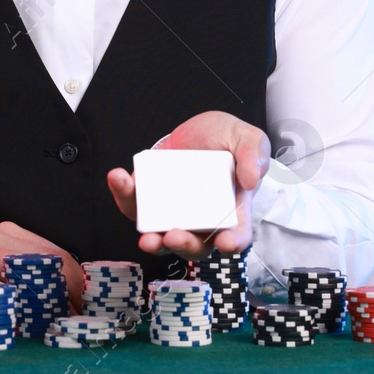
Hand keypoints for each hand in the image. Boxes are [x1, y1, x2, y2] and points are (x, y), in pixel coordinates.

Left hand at [105, 110, 269, 260]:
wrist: (198, 129)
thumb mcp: (248, 138)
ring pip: (162, 236)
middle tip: (174, 235)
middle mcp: (202, 218)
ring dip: (153, 240)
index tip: (226, 242)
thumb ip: (253, 154)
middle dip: (184, 245)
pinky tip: (120, 178)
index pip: (236, 234)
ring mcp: (175, 211)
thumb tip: (250, 180)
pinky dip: (124, 195)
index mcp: (231, 209)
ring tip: (146, 237)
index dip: (233, 242)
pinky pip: (135, 205)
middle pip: (195, 245)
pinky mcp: (152, 199)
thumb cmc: (228, 139)